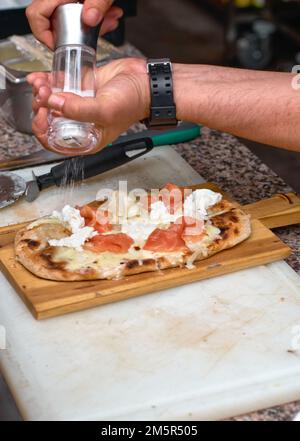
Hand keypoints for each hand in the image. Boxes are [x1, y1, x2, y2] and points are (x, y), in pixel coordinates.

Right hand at [26, 0, 122, 48]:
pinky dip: (96, 18)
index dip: (44, 34)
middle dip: (77, 32)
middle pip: (53, 21)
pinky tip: (110, 15)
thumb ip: (98, 3)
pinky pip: (80, 12)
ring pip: (70, 18)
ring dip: (92, 26)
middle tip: (96, 33)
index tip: (59, 45)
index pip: (36, 15)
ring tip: (110, 21)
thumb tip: (90, 19)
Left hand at [27, 58, 149, 154]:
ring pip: (50, 102)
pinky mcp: (79, 87)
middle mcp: (80, 123)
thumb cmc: (133, 103)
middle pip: (48, 120)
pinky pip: (56, 86)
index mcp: (86, 138)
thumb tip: (54, 103)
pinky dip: (45, 81)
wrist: (144, 81)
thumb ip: (79, 110)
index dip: (43, 130)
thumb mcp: (105, 111)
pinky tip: (40, 77)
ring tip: (43, 84)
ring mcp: (78, 104)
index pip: (54, 142)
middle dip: (41, 107)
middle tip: (44, 95)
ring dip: (41, 92)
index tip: (43, 114)